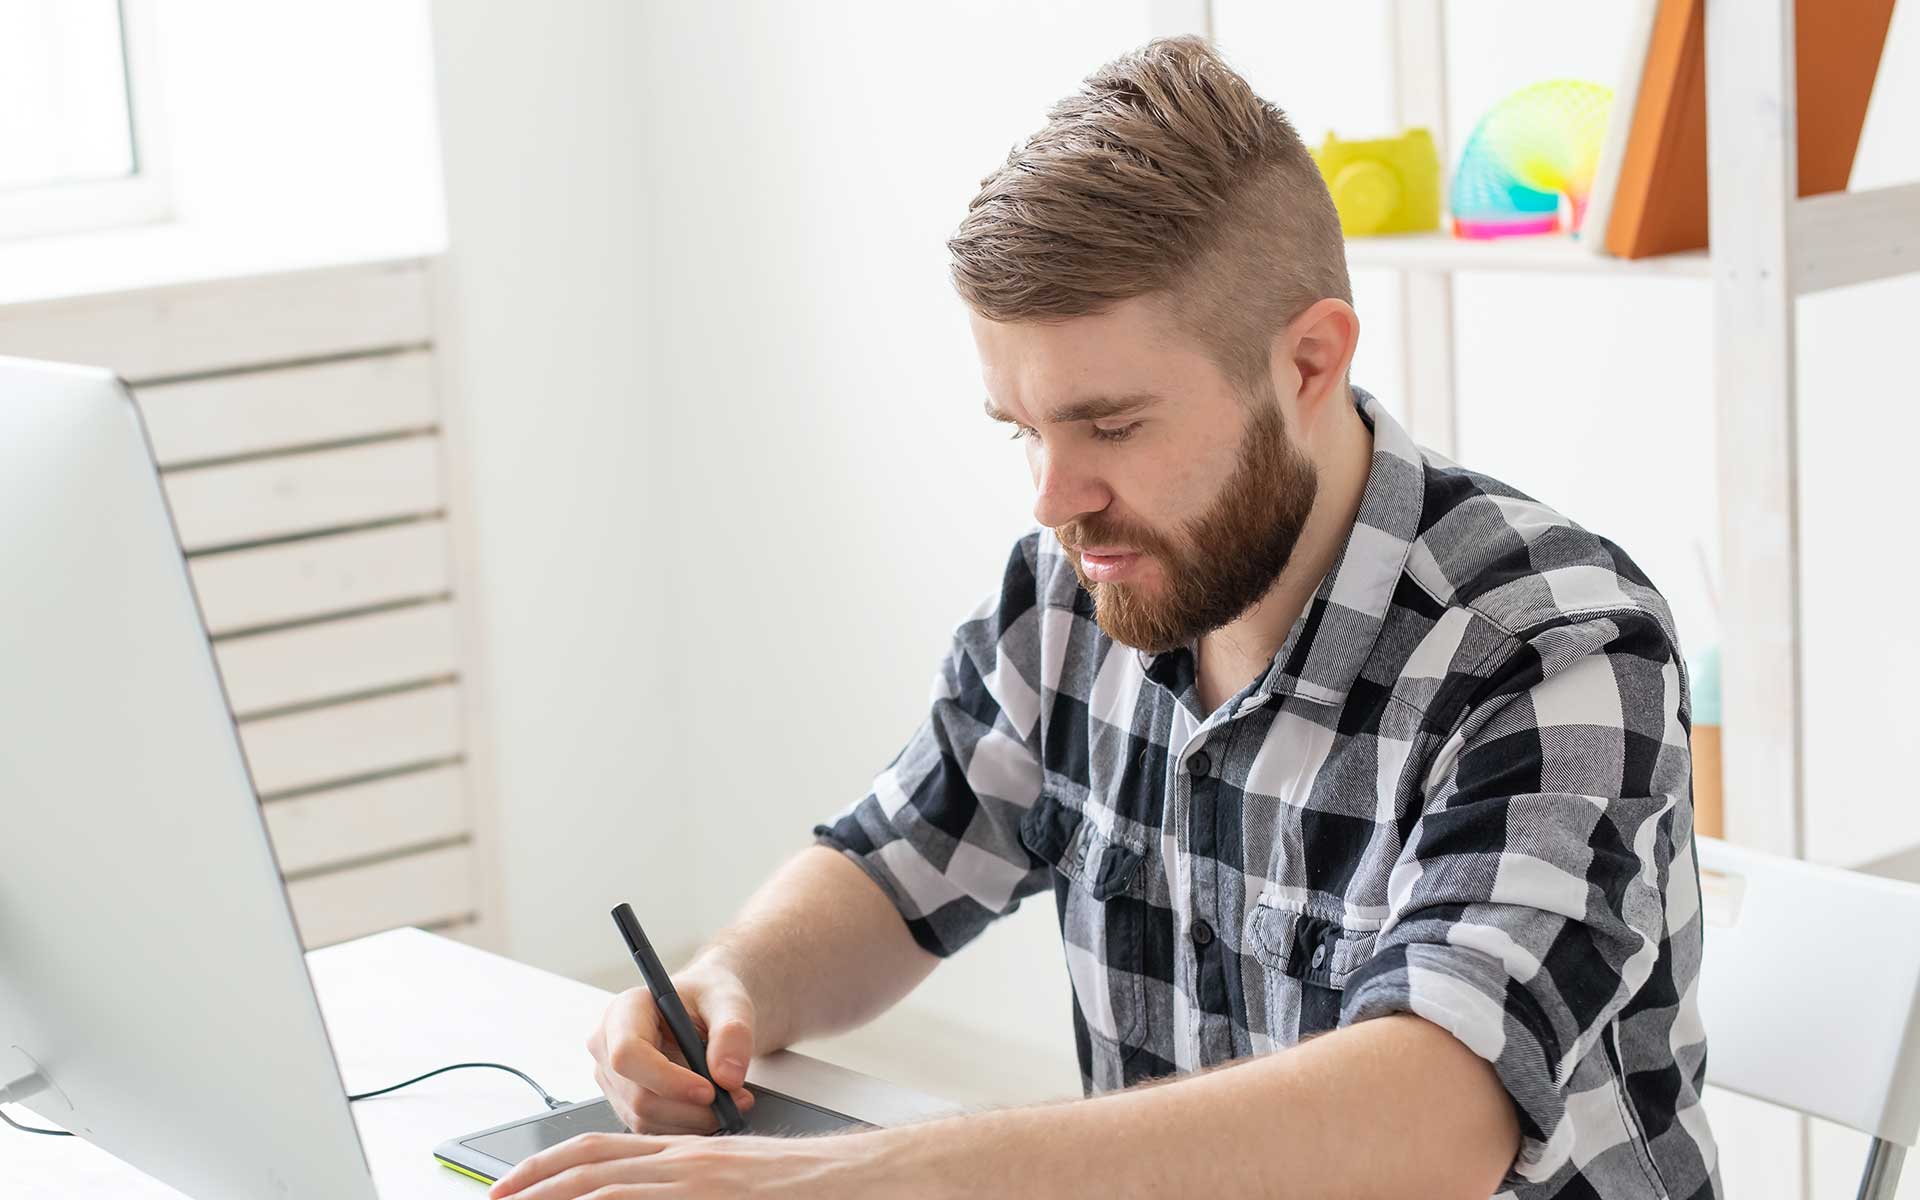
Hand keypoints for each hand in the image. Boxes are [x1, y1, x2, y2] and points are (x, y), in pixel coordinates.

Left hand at [486, 1130, 880, 1199]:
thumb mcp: (734, 1183)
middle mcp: (685, 1161)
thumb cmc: (805, 1187)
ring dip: (556, 1199)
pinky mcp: (714, 1194)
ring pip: (607, 1187)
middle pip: (590, 1165)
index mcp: (686, 1154)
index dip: (549, 1165)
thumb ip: (688, 1186)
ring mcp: (698, 1181)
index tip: (511, 1186)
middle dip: (532, 1182)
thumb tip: (640, 1193)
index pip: (601, 1151)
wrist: (860, 1177)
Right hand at [586, 965, 757, 1133]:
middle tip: (737, 1100)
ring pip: (646, 1118)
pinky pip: (653, 1128)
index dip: (668, 1080)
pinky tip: (713, 1108)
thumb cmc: (709, 998)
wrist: (706, 1011)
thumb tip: (727, 1076)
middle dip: (691, 1108)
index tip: (710, 1090)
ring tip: (732, 1100)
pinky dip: (688, 1125)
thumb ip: (733, 1032)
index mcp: (623, 1011)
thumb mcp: (730, 1001)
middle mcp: (608, 1046)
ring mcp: (613, 1079)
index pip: (628, 1054)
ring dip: (694, 1119)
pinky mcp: (625, 1103)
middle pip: (638, 1095)